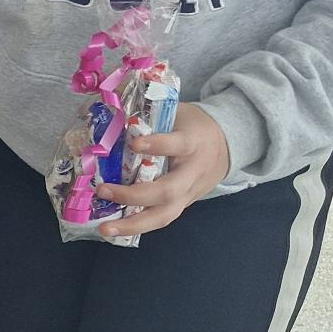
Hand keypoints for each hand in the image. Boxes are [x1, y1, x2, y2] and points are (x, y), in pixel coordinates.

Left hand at [93, 102, 231, 238]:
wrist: (228, 144)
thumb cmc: (192, 125)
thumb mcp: (178, 112)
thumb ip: (149, 113)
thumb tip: (108, 102)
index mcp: (193, 142)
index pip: (176, 144)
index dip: (157, 145)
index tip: (134, 144)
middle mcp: (192, 171)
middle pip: (168, 190)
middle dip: (134, 195)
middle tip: (103, 191)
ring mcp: (189, 192)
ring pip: (166, 214)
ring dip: (134, 224)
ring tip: (106, 229)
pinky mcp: (184, 204)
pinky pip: (161, 218)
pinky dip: (137, 226)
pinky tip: (114, 230)